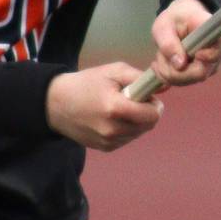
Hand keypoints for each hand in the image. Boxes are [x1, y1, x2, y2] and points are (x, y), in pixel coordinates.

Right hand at [45, 63, 162, 151]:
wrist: (56, 104)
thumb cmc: (87, 83)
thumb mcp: (113, 71)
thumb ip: (140, 78)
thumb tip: (165, 86)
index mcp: (115, 108)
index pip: (153, 115)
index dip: (154, 104)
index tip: (146, 95)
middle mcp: (113, 130)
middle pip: (149, 125)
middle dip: (147, 111)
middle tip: (133, 99)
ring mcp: (108, 142)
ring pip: (139, 132)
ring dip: (137, 120)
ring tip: (120, 108)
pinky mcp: (105, 148)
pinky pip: (128, 138)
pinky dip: (127, 128)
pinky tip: (112, 118)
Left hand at [149, 0, 220, 88]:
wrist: (180, 20)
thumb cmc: (174, 19)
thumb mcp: (164, 26)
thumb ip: (169, 44)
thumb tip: (179, 66)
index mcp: (215, 32)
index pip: (219, 51)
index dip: (205, 57)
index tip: (192, 53)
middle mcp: (218, 51)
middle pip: (200, 73)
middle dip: (174, 70)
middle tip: (159, 57)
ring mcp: (211, 65)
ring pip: (189, 80)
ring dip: (169, 71)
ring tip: (161, 55)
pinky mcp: (203, 73)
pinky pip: (185, 82)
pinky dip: (170, 75)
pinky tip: (165, 62)